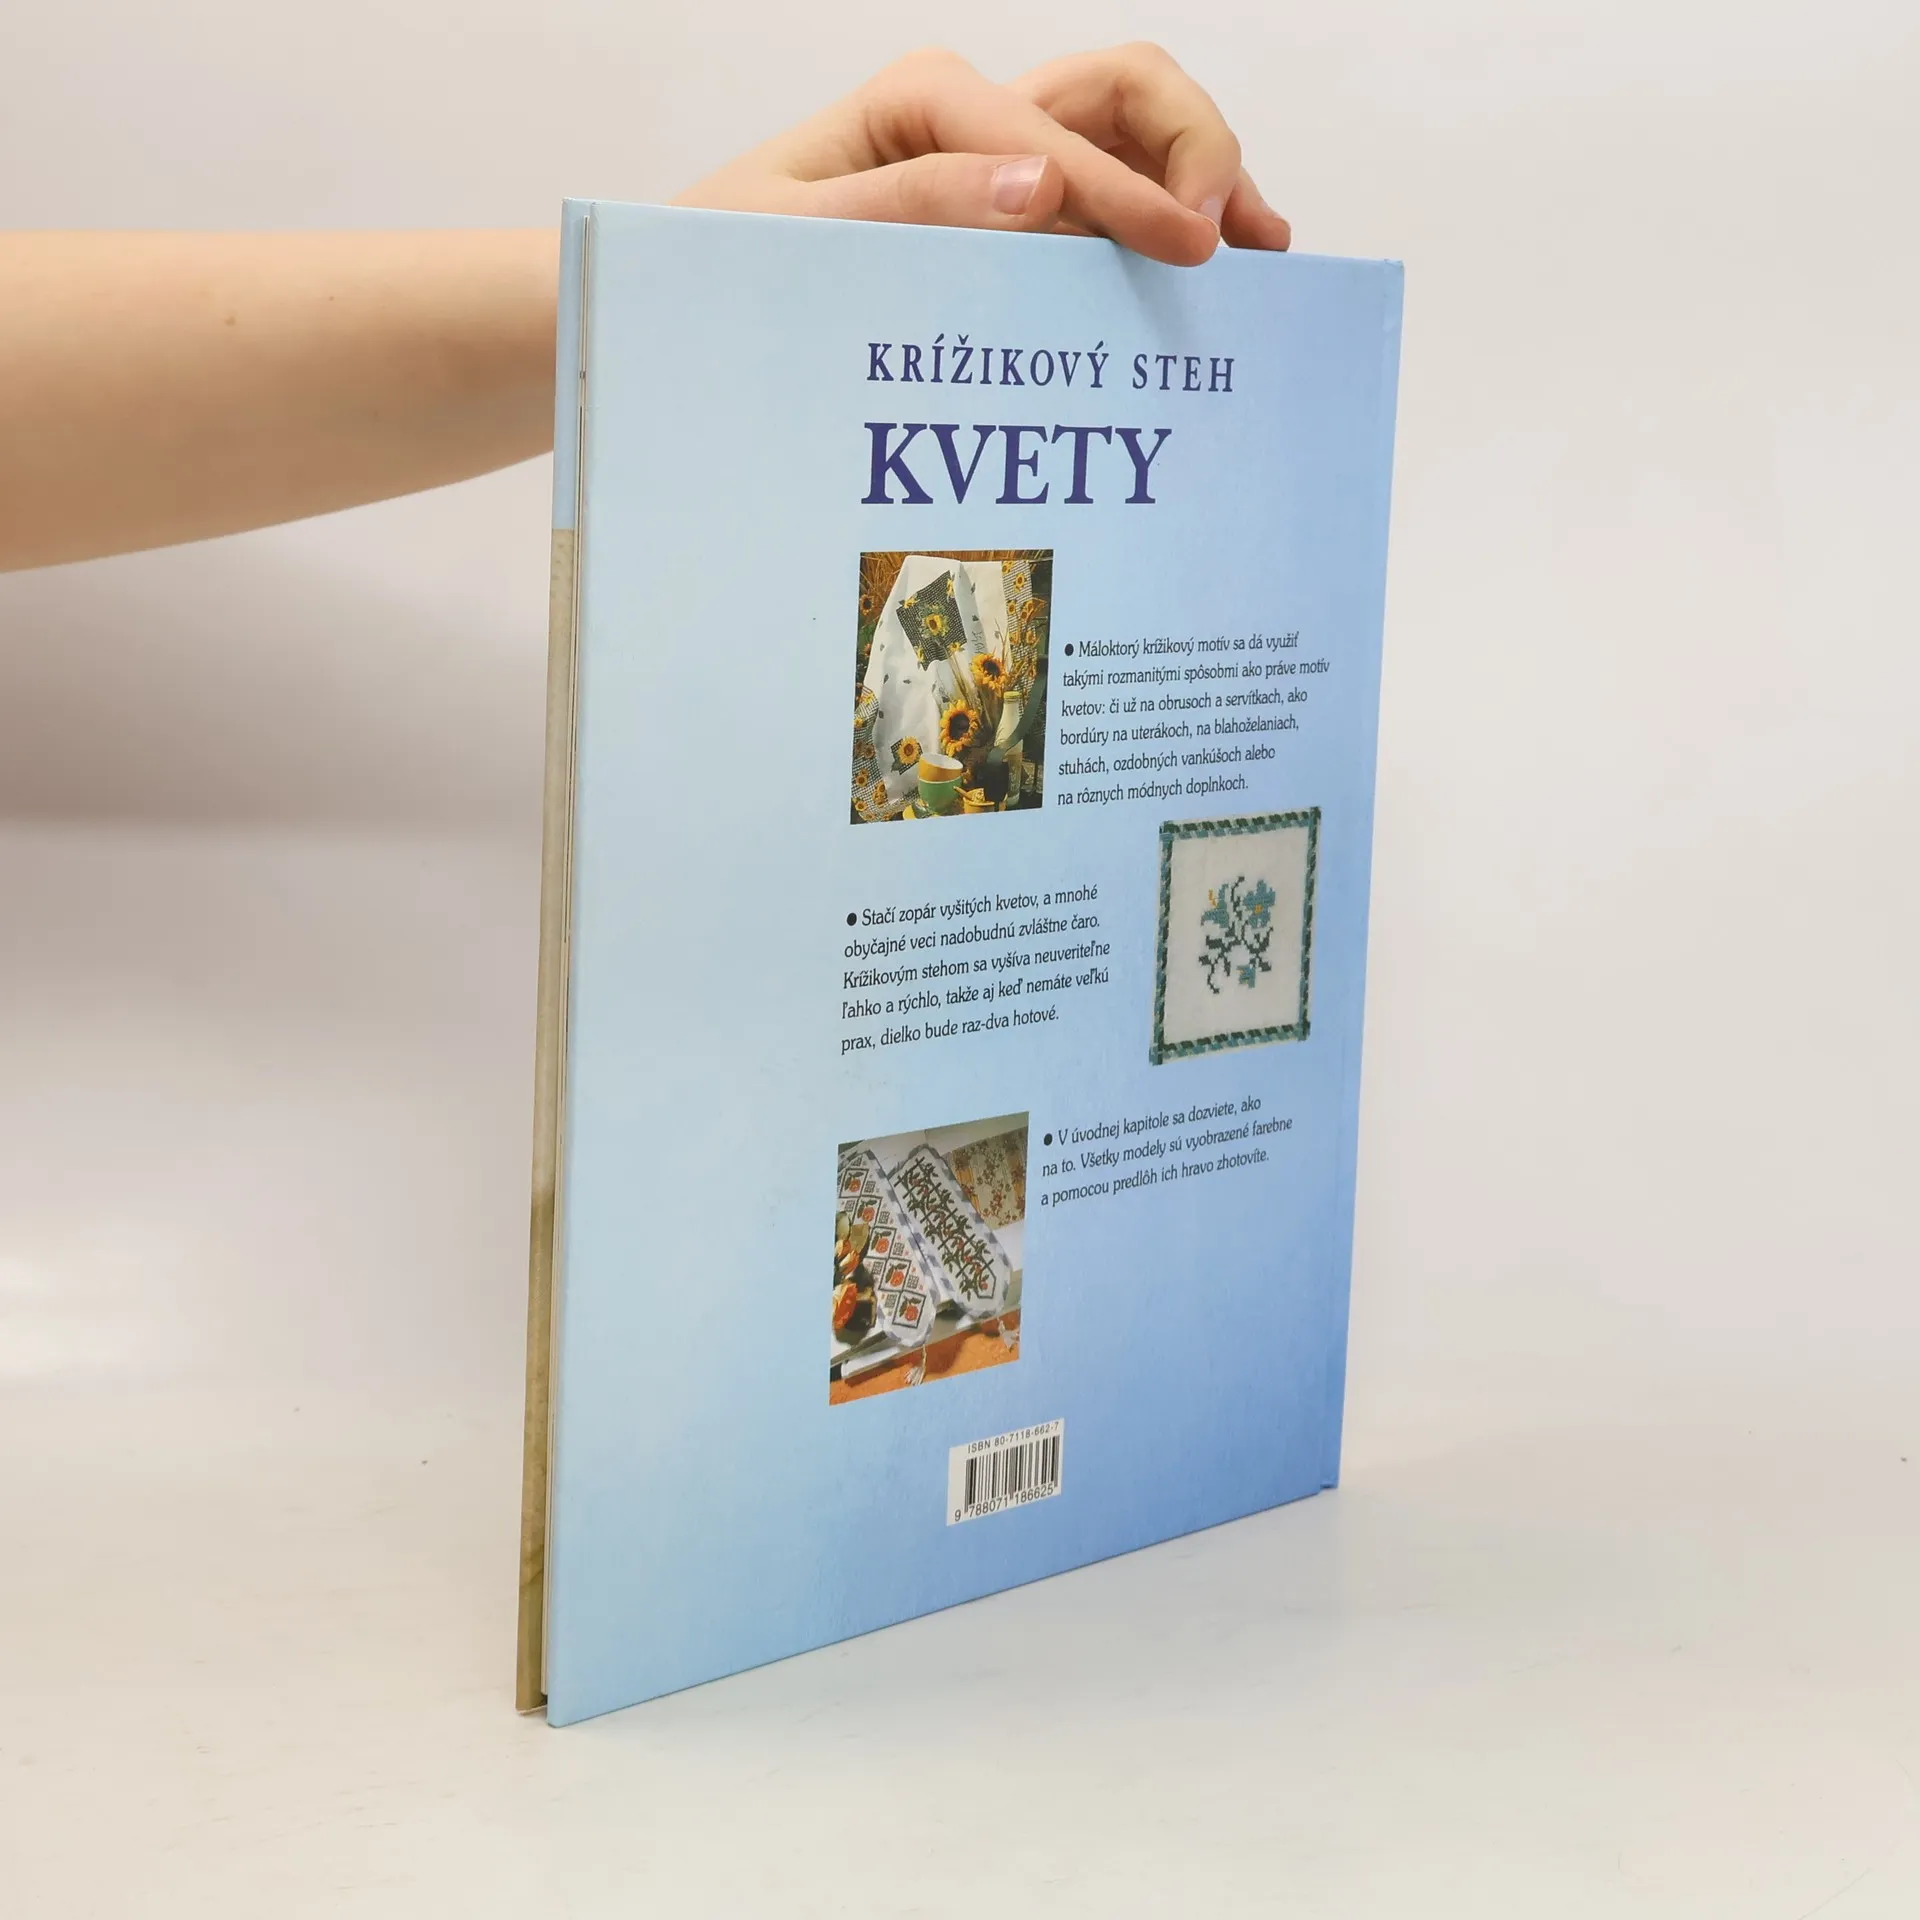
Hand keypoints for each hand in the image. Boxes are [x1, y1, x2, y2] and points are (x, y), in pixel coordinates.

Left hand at [673, 45, 1290, 265]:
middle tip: (1233, 232)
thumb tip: (1038, 188)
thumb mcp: (799, 234)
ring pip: (1138, 132)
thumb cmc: (736, 260)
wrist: (705, 292)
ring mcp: (1007, 157)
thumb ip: (914, 206)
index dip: (1135, 194)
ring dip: (1207, 174)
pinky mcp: (1016, 208)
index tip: (1196, 250)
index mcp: (930, 101)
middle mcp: (981, 115)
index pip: (1062, 140)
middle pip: (1127, 91)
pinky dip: (1173, 215)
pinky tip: (1217, 262)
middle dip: (1197, 145)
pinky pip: (1115, 192)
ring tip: (1262, 248)